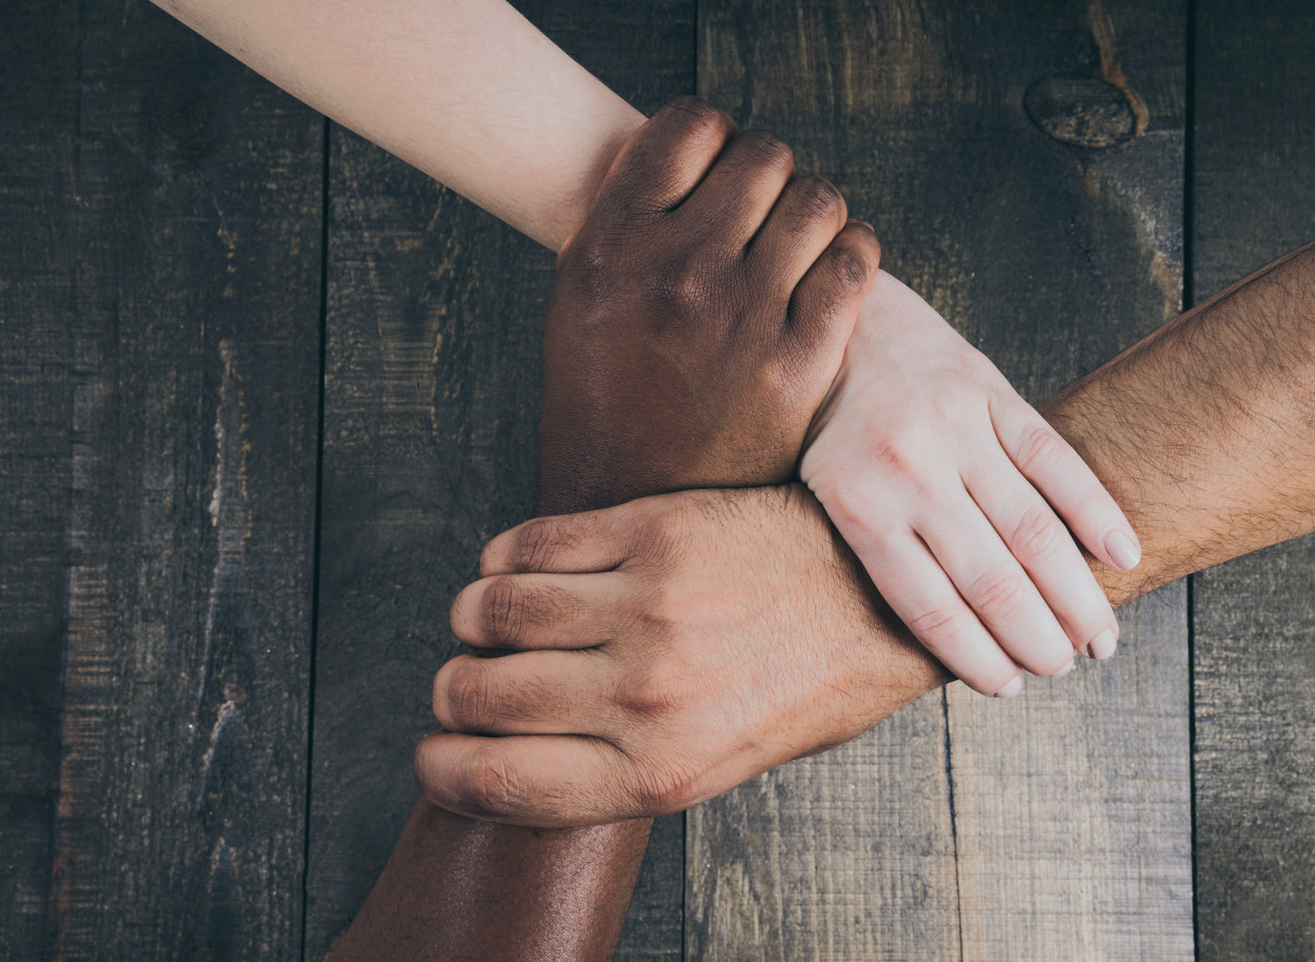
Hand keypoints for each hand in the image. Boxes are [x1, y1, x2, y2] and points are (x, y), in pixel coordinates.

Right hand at [415, 485, 945, 826]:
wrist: (879, 599)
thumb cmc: (802, 686)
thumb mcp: (718, 763)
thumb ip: (617, 767)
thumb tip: (511, 754)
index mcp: (659, 772)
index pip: (496, 782)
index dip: (439, 767)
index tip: (435, 750)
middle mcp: (646, 696)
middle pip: (476, 696)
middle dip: (453, 691)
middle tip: (468, 678)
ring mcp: (650, 608)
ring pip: (492, 611)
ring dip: (473, 617)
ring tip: (492, 616)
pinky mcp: (656, 533)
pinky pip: (533, 545)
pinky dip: (506, 557)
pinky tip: (519, 565)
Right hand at [539, 96, 879, 512]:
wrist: (622, 506)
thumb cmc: (600, 398)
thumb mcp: (579, 295)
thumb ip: (630, 218)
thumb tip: (690, 147)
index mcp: (612, 242)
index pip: (692, 124)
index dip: (713, 139)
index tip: (716, 171)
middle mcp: (677, 268)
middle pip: (764, 155)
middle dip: (765, 178)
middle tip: (757, 218)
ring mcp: (743, 315)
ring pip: (818, 199)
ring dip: (810, 214)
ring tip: (791, 249)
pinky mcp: (798, 362)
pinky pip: (853, 260)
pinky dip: (848, 255)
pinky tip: (825, 277)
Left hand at [800, 274, 1139, 695]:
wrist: (830, 315)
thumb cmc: (824, 421)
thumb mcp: (821, 488)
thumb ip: (870, 548)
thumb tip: (936, 636)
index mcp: (857, 505)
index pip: (928, 606)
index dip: (976, 657)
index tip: (1009, 688)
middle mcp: (908, 470)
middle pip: (989, 578)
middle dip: (1034, 637)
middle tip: (1063, 668)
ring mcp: (954, 428)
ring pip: (1032, 529)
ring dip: (1075, 594)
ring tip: (1100, 640)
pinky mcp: (988, 390)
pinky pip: (1053, 459)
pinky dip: (1095, 511)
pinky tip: (1124, 556)